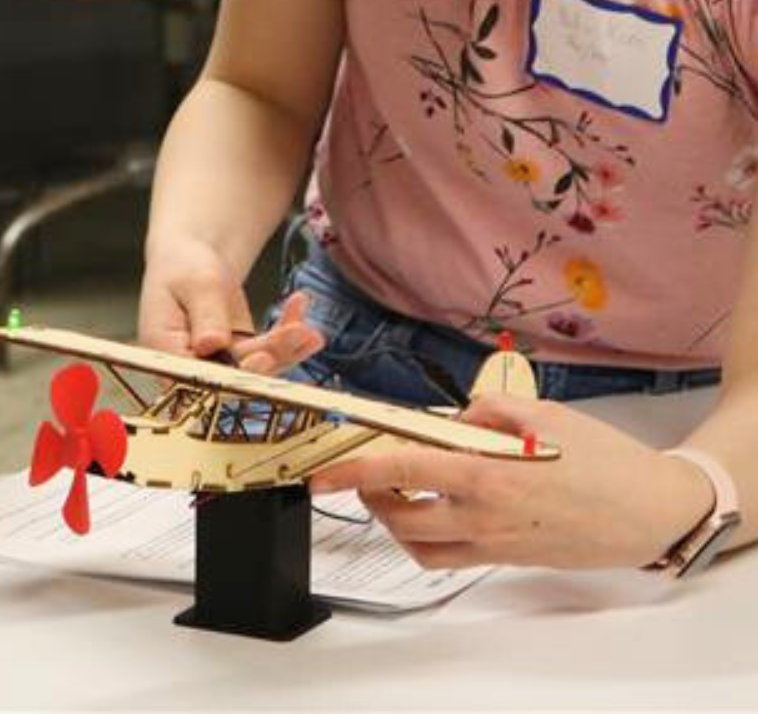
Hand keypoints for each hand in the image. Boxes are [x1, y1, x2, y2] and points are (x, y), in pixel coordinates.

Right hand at [139, 239, 321, 372]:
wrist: (191, 256)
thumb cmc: (182, 265)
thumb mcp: (195, 283)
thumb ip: (205, 313)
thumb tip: (210, 344)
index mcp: (166, 353)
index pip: (198, 377)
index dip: (232, 376)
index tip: (262, 358)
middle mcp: (192, 366)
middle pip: (235, 374)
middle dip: (271, 355)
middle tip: (298, 332)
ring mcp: (219, 363)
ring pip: (257, 366)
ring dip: (286, 348)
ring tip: (308, 329)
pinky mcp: (240, 355)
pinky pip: (267, 353)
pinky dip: (287, 336)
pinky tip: (304, 322)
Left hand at [308, 394, 715, 569]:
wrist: (648, 510)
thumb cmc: (601, 456)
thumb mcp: (542, 412)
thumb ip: (485, 412)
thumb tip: (448, 420)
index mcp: (487, 475)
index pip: (404, 471)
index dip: (357, 471)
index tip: (324, 471)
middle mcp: (484, 517)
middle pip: (400, 518)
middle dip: (368, 496)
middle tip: (360, 469)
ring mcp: (494, 544)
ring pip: (419, 546)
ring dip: (392, 521)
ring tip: (390, 489)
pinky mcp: (507, 559)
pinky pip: (449, 558)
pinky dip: (425, 538)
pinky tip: (429, 508)